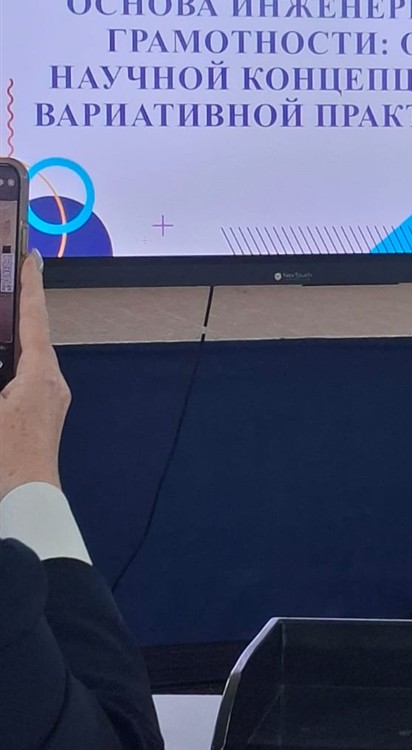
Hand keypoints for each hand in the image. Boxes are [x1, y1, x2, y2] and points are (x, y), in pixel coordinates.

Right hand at [0, 253, 69, 500]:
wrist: (24, 508)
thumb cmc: (3, 461)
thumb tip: (5, 357)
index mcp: (40, 375)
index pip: (34, 317)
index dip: (30, 284)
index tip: (30, 257)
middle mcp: (53, 384)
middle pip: (32, 336)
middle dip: (17, 312)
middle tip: (8, 283)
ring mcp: (50, 403)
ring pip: (28, 360)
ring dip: (12, 342)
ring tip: (1, 320)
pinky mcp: (42, 419)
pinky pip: (25, 380)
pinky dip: (10, 366)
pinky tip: (1, 364)